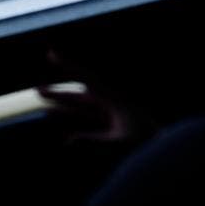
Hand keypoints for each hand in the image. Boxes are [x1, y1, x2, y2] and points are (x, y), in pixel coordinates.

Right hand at [36, 51, 153, 146]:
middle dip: (59, 94)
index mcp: (115, 100)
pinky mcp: (115, 132)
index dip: (68, 66)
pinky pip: (90, 127)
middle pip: (80, 97)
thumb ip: (94, 142)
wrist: (166, 151)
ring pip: (82, 111)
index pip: (86, 78)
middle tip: (38, 90)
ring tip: (45, 107)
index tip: (50, 54)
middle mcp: (112, 106)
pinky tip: (65, 137)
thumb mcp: (119, 144)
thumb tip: (67, 141)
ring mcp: (113, 119)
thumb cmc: (147, 145)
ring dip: (64, 109)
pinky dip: (76, 130)